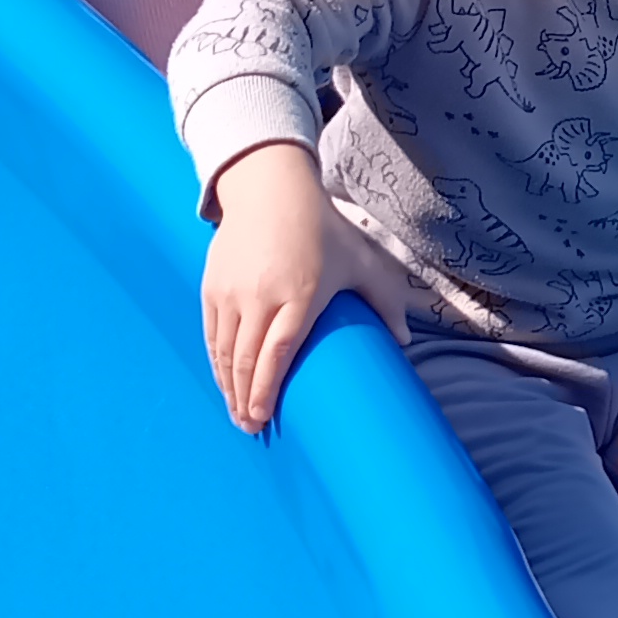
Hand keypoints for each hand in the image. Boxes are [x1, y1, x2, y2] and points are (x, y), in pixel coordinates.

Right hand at [204, 143, 404, 431]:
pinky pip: (211, 333)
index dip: (266, 388)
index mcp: (299, 292)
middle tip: (250, 428)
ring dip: (228, 386)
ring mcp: (231, 291)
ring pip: (224, 351)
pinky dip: (216, 362)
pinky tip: (224, 381)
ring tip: (237, 413)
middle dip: (244, 400)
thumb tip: (406, 342)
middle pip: (246, 359)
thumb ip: (385, 301)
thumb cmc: (322, 228)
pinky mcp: (212, 286)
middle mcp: (260, 295)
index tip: (263, 417)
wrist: (271, 189)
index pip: (277, 350)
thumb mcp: (361, 259)